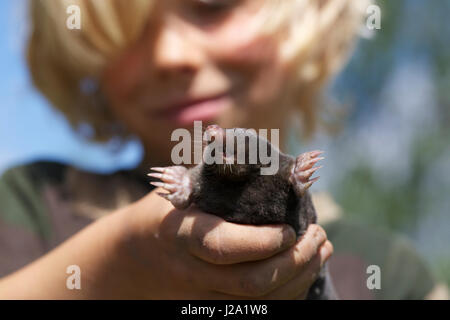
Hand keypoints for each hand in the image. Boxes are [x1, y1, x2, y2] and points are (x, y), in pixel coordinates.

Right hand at [118, 188, 332, 298]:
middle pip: (250, 282)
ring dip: (300, 277)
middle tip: (318, 235)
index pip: (224, 246)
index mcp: (182, 233)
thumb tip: (253, 148)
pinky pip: (258, 309)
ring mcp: (203, 294)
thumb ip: (214, 171)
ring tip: (322, 249)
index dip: (264, 242)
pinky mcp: (213, 305)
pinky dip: (289, 292)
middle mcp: (192, 270)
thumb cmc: (164, 212)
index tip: (290, 228)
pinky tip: (306, 270)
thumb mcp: (179, 188)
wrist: (134, 258)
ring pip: (259, 301)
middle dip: (295, 261)